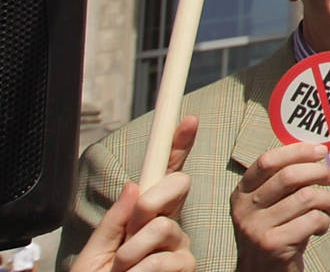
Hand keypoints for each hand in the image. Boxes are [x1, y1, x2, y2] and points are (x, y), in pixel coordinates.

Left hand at [76, 117, 196, 271]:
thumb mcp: (95, 255)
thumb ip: (114, 222)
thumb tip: (136, 185)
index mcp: (142, 219)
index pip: (164, 178)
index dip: (177, 146)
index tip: (187, 120)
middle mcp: (166, 228)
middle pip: (175, 188)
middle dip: (153, 200)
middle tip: (134, 226)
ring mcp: (178, 248)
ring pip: (164, 227)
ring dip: (134, 252)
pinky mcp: (187, 268)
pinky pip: (166, 259)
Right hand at [230, 138, 329, 271]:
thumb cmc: (276, 232)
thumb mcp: (269, 205)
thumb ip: (283, 182)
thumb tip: (317, 151)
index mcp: (241, 194)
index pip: (267, 161)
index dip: (297, 150)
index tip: (321, 150)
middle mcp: (244, 209)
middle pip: (289, 175)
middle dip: (319, 172)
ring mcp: (257, 228)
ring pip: (306, 197)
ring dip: (329, 200)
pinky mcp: (273, 244)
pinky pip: (312, 219)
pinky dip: (325, 221)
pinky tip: (320, 227)